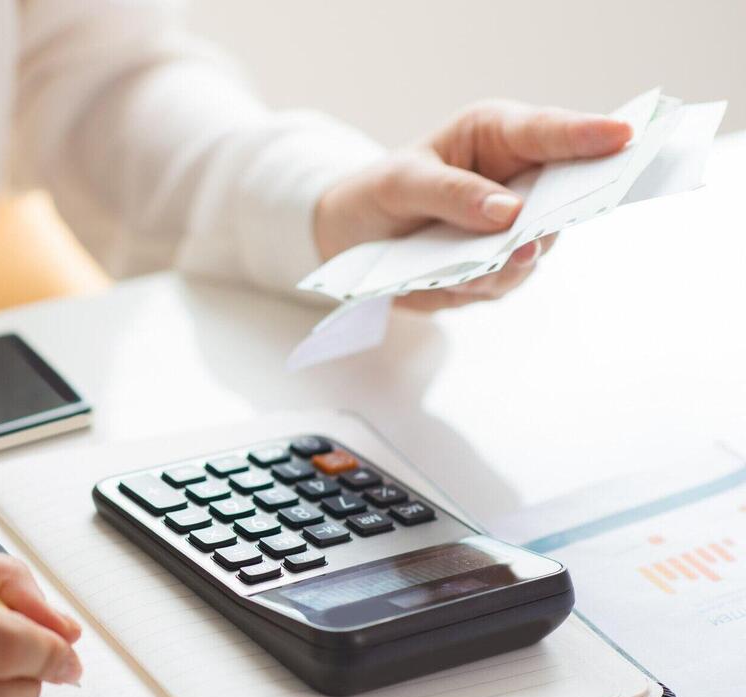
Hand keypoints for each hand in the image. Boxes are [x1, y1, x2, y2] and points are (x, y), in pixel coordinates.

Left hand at [314, 100, 632, 310]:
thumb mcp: (401, 183)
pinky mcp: (496, 270)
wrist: (352, 238)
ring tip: (490, 263)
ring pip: (534, 248)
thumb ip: (452, 193)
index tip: (624, 134)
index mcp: (497, 137)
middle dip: (561, 212)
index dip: (588, 134)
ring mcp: (513, 229)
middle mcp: (517, 181)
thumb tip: (509, 212)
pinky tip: (458, 281)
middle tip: (545, 226)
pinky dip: (482, 284)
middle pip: (564, 195)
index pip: (549, 132)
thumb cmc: (381, 192)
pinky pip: (503, 281)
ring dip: (510, 260)